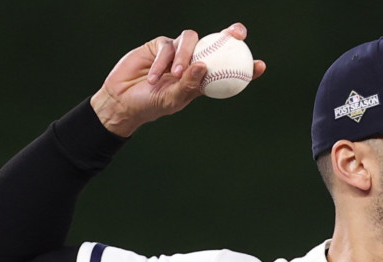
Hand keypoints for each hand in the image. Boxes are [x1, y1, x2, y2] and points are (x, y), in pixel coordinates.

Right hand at [89, 23, 266, 136]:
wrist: (123, 100)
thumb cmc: (151, 105)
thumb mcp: (173, 100)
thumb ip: (189, 85)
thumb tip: (204, 66)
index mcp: (203, 78)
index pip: (228, 69)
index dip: (246, 66)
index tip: (260, 65)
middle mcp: (194, 62)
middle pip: (216, 42)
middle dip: (230, 35)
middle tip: (237, 35)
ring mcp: (177, 51)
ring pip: (190, 40)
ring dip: (185, 56)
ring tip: (174, 75)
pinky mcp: (160, 45)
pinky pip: (167, 46)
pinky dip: (161, 62)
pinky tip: (153, 77)